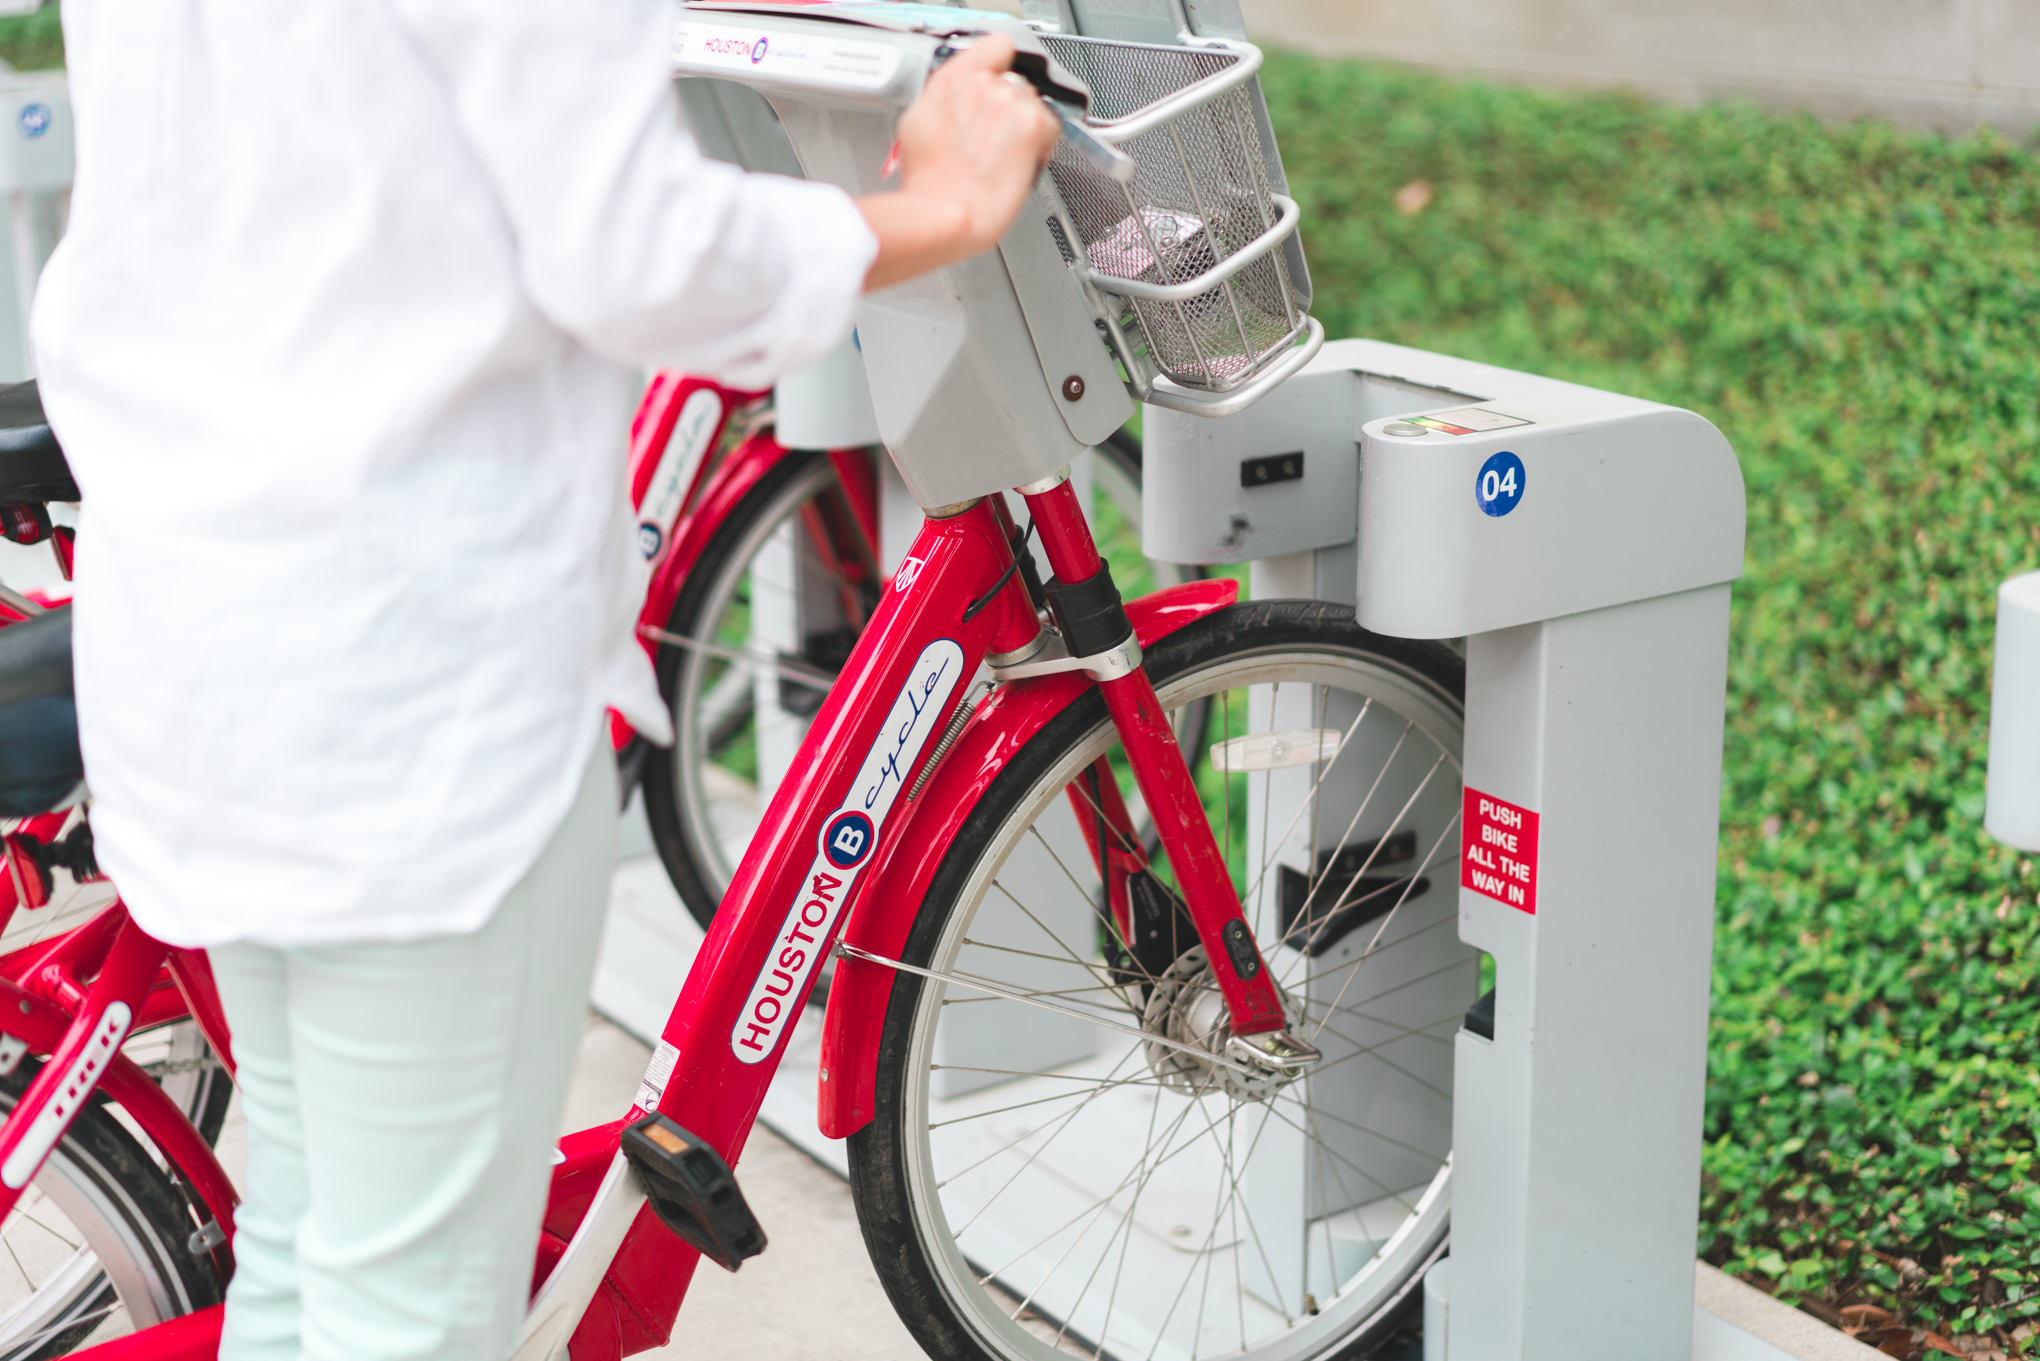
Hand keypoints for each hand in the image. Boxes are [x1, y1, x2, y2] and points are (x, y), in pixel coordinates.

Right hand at [856, 36, 1060, 291]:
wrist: (948, 218)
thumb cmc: (932, 186)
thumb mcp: (917, 127)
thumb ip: (944, 101)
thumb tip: (958, 101)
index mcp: (949, 81)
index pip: (996, 47)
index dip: (1002, 66)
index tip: (1001, 82)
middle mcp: (980, 84)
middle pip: (1015, 84)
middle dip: (1009, 110)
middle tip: (993, 143)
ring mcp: (1007, 102)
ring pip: (1033, 105)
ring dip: (1026, 128)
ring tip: (1004, 159)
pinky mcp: (1031, 125)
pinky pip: (1051, 125)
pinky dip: (1043, 146)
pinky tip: (1020, 164)